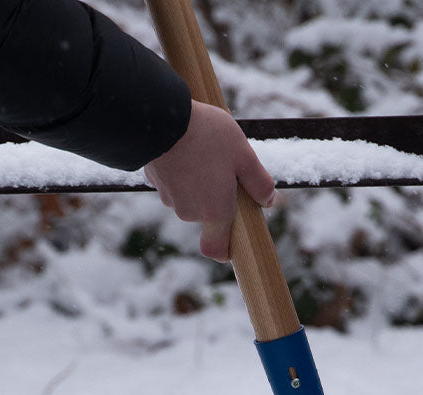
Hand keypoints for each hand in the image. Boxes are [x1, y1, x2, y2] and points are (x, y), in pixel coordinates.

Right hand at [144, 100, 275, 261]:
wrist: (162, 117)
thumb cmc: (208, 137)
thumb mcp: (244, 155)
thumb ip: (259, 182)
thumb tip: (267, 200)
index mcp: (215, 212)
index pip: (216, 250)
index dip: (225, 250)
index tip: (234, 238)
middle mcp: (190, 212)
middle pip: (206, 216)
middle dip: (216, 198)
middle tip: (225, 168)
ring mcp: (169, 198)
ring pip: (189, 197)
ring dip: (198, 182)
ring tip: (204, 152)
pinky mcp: (155, 181)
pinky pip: (173, 182)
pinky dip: (181, 171)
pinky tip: (186, 148)